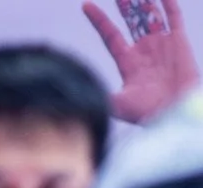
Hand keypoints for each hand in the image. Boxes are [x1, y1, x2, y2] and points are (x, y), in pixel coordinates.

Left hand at [87, 0, 198, 123]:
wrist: (174, 111)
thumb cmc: (146, 112)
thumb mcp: (116, 104)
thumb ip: (99, 95)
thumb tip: (72, 96)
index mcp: (127, 62)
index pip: (110, 35)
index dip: (99, 20)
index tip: (86, 5)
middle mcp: (143, 50)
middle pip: (131, 22)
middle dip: (125, 7)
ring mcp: (161, 44)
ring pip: (151, 16)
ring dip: (144, 3)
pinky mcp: (179, 42)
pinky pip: (174, 18)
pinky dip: (169, 5)